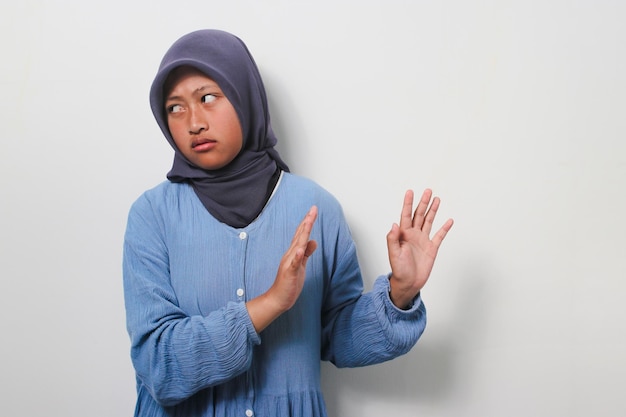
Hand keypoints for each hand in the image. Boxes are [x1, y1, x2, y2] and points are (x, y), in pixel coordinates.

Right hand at [246, 206, 317, 331]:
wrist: (278, 298)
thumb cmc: (289, 282)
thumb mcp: (301, 265)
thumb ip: (306, 253)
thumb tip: (313, 241)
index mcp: (294, 252)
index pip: (301, 234)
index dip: (308, 222)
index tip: (313, 211)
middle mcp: (290, 255)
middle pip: (300, 235)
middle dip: (307, 222)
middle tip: (313, 210)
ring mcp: (289, 263)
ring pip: (297, 246)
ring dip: (303, 234)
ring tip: (308, 222)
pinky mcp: (289, 273)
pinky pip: (293, 264)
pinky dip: (297, 256)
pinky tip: (300, 250)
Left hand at [387, 189, 452, 308]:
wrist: (409, 283)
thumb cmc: (399, 269)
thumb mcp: (393, 253)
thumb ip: (392, 239)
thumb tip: (394, 224)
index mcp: (403, 234)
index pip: (406, 215)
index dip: (407, 203)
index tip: (410, 192)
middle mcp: (413, 234)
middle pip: (419, 215)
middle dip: (423, 203)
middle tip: (428, 191)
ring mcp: (423, 240)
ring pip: (429, 221)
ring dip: (432, 211)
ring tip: (437, 199)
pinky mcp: (432, 248)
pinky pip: (439, 235)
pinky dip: (444, 228)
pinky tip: (449, 220)